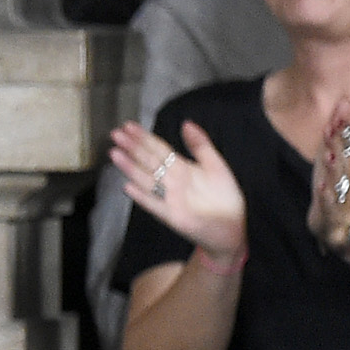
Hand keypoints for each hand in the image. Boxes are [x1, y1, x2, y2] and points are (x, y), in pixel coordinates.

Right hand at [109, 119, 246, 264]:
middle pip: (148, 160)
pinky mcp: (172, 215)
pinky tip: (128, 187)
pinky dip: (142, 196)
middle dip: (131, 147)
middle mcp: (172, 181)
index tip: (129, 126)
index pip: (158, 149)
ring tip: (115, 154)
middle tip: (115, 134)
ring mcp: (170, 197)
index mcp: (181, 168)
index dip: (144, 137)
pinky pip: (154, 204)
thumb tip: (187, 123)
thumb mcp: (215, 165)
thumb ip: (200, 145)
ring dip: (130, 167)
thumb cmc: (224, 197)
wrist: (233, 226)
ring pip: (146, 179)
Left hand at [304, 96, 349, 251]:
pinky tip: (321, 187)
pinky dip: (326, 195)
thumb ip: (336, 138)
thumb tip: (340, 107)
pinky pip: (329, 204)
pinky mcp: (331, 213)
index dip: (342, 124)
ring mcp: (339, 196)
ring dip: (333, 167)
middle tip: (334, 126)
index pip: (344, 142)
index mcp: (340, 167)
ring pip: (337, 180)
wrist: (340, 228)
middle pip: (342, 158)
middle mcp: (343, 179)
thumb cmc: (334, 190)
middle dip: (339, 142)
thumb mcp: (332, 163)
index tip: (343, 105)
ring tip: (329, 154)